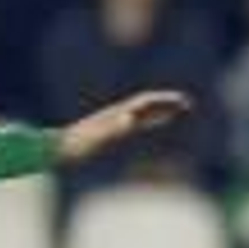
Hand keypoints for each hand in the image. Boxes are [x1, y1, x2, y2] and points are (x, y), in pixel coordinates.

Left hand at [55, 89, 192, 165]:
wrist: (60, 147)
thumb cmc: (79, 143)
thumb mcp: (98, 135)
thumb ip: (114, 126)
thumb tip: (130, 118)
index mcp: (118, 113)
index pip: (146, 102)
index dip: (165, 100)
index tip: (183, 101)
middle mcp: (118, 113)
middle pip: (148, 103)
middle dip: (168, 102)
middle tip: (189, 103)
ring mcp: (115, 120)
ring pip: (143, 111)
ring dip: (161, 109)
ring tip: (178, 111)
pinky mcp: (111, 130)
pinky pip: (135, 122)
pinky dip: (148, 120)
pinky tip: (150, 123)